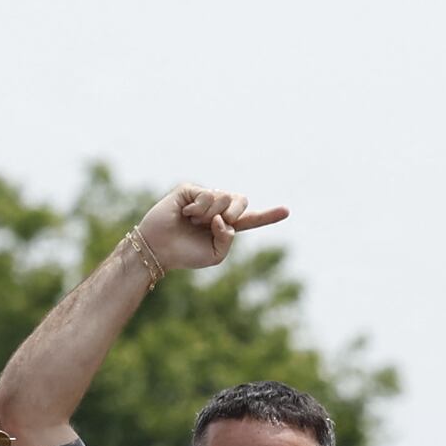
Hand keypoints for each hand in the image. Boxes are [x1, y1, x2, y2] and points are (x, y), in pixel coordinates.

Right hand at [131, 186, 288, 278]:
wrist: (159, 249)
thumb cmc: (185, 254)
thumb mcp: (215, 255)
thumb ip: (228, 238)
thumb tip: (224, 216)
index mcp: (226, 226)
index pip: (251, 220)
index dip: (269, 215)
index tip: (286, 211)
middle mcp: (217, 209)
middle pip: (242, 201)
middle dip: (235, 213)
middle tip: (215, 223)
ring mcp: (203, 198)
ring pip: (224, 197)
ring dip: (209, 214)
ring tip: (192, 221)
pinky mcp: (190, 190)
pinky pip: (207, 194)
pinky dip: (198, 208)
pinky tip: (185, 213)